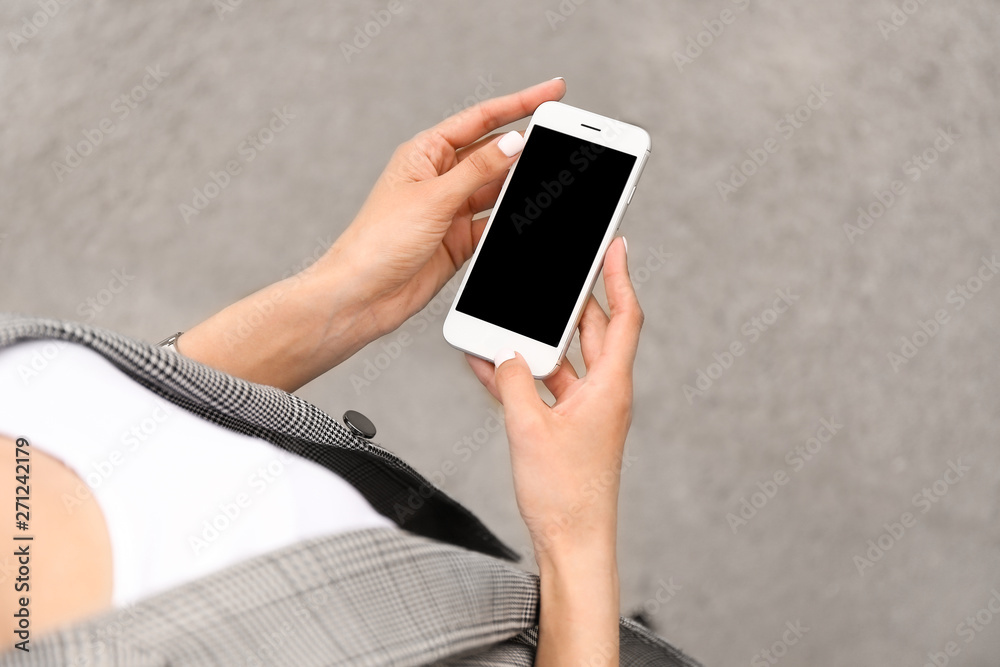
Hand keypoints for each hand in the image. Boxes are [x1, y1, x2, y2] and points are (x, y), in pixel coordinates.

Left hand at [180, 79, 564, 391]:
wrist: (361, 296)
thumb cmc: (377, 242)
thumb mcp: (433, 199)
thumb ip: (478, 171)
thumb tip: (514, 142)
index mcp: (425, 153)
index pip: (481, 120)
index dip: (520, 103)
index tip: (553, 92)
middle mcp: (439, 178)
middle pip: (494, 154)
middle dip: (528, 148)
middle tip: (565, 138)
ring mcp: (450, 210)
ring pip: (498, 191)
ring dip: (523, 187)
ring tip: (556, 179)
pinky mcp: (458, 241)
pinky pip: (495, 225)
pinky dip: (513, 222)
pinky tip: (534, 218)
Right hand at [465, 237, 641, 561]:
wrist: (572, 544)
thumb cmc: (565, 495)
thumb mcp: (528, 429)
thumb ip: (512, 382)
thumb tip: (503, 352)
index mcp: (610, 387)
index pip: (625, 317)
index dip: (620, 277)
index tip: (616, 245)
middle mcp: (604, 393)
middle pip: (594, 330)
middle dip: (574, 299)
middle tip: (558, 269)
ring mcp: (585, 410)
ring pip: (565, 358)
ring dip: (538, 340)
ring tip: (510, 314)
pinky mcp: (566, 426)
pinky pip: (544, 387)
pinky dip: (522, 374)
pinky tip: (492, 363)